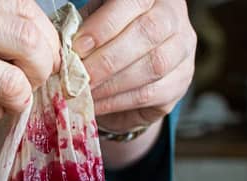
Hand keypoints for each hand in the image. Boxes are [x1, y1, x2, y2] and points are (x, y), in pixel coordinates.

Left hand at [73, 0, 195, 132]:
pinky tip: (97, 105)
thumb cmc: (108, 45)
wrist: (128, 82)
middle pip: (148, 32)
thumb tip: (64, 44)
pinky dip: (117, 101)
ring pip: (152, 65)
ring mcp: (183, 51)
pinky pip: (150, 93)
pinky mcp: (179, 83)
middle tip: (78, 76)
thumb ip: (85, 29)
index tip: (78, 47)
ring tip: (84, 93)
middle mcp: (175, 17)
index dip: (106, 24)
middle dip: (107, 58)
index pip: (137, 0)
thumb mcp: (95, 27)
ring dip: (111, 83)